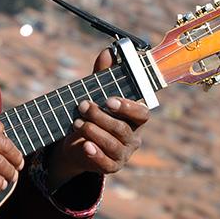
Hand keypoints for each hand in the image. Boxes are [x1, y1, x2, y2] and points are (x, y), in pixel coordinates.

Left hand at [46, 49, 150, 188]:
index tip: (109, 100)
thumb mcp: (96, 95)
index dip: (127, 107)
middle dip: (101, 117)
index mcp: (135, 118)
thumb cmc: (92, 116)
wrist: (76, 144)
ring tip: (77, 123)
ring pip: (114, 144)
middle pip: (123, 129)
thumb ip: (102, 76)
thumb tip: (109, 51)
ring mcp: (123, 154)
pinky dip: (96, 154)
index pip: (142, 114)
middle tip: (82, 105)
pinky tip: (85, 146)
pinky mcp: (111, 167)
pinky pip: (106, 163)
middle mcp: (133, 137)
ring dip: (94, 132)